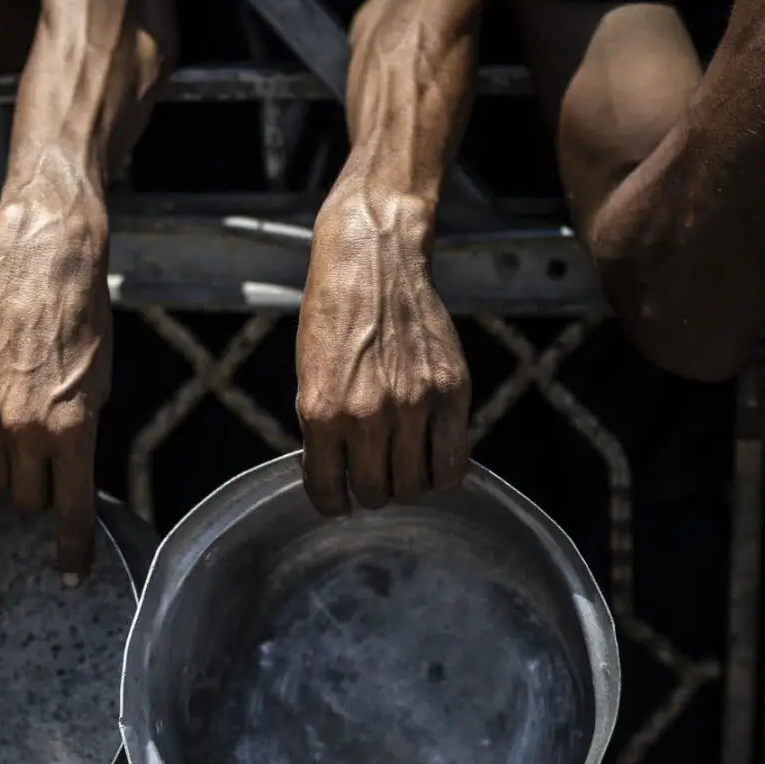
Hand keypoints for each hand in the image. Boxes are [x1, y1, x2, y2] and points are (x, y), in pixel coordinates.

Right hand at [0, 199, 112, 578]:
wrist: (43, 271)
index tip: (70, 575)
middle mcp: (25, 427)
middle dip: (40, 494)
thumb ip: (80, 439)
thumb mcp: (99, 388)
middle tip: (49, 467)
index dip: (72, 550)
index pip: (70, 511)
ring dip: (8, 474)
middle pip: (26, 501)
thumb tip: (67, 483)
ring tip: (21, 441)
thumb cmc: (82, 328)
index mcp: (71, 430)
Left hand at [296, 193, 470, 515]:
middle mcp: (368, 415)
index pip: (327, 491)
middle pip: (377, 494)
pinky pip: (454, 464)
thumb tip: (338, 475)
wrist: (372, 260)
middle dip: (372, 492)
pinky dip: (443, 475)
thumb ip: (323, 428)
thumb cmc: (333, 314)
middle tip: (373, 475)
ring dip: (407, 485)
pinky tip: (432, 462)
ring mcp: (414, 405)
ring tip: (403, 468)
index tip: (337, 500)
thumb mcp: (309, 374)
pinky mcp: (451, 392)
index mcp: (322, 412)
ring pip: (416, 486)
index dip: (331, 503)